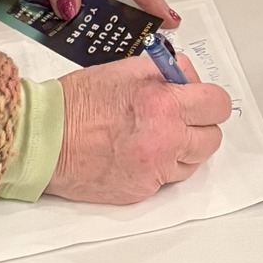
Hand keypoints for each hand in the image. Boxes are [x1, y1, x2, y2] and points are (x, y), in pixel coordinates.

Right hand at [48, 53, 231, 203]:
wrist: (45, 138)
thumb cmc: (78, 101)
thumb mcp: (127, 69)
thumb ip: (164, 73)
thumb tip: (185, 78)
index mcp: (164, 104)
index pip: (217, 104)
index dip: (209, 99)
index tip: (197, 97)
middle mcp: (165, 141)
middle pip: (212, 138)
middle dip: (200, 124)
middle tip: (180, 116)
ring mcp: (154, 171)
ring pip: (193, 162)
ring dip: (183, 148)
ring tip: (156, 135)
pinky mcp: (141, 192)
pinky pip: (166, 180)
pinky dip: (159, 167)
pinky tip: (138, 152)